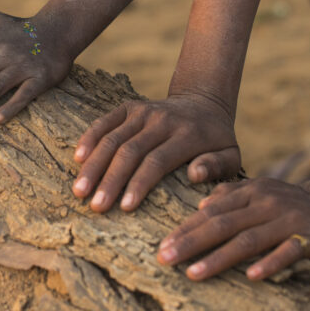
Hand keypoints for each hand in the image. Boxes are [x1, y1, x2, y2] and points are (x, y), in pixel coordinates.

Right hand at [71, 92, 239, 212]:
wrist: (204, 103)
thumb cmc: (217, 141)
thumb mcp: (232, 156)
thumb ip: (217, 166)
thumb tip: (195, 175)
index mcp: (188, 135)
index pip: (157, 161)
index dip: (139, 184)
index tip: (124, 208)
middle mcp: (163, 120)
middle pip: (130, 151)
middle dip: (110, 180)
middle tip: (94, 206)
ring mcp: (144, 110)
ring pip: (113, 138)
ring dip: (94, 165)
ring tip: (79, 190)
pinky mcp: (130, 106)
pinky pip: (105, 121)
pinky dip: (90, 138)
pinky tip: (77, 157)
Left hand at [156, 178, 309, 279]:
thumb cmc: (289, 203)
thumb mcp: (259, 193)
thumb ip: (230, 197)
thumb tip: (200, 207)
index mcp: (250, 191)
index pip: (211, 212)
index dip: (185, 229)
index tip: (161, 246)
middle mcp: (265, 203)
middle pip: (222, 225)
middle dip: (190, 243)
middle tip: (164, 259)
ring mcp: (288, 220)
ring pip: (248, 240)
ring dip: (218, 258)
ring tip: (193, 273)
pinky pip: (288, 252)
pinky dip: (270, 263)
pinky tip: (252, 276)